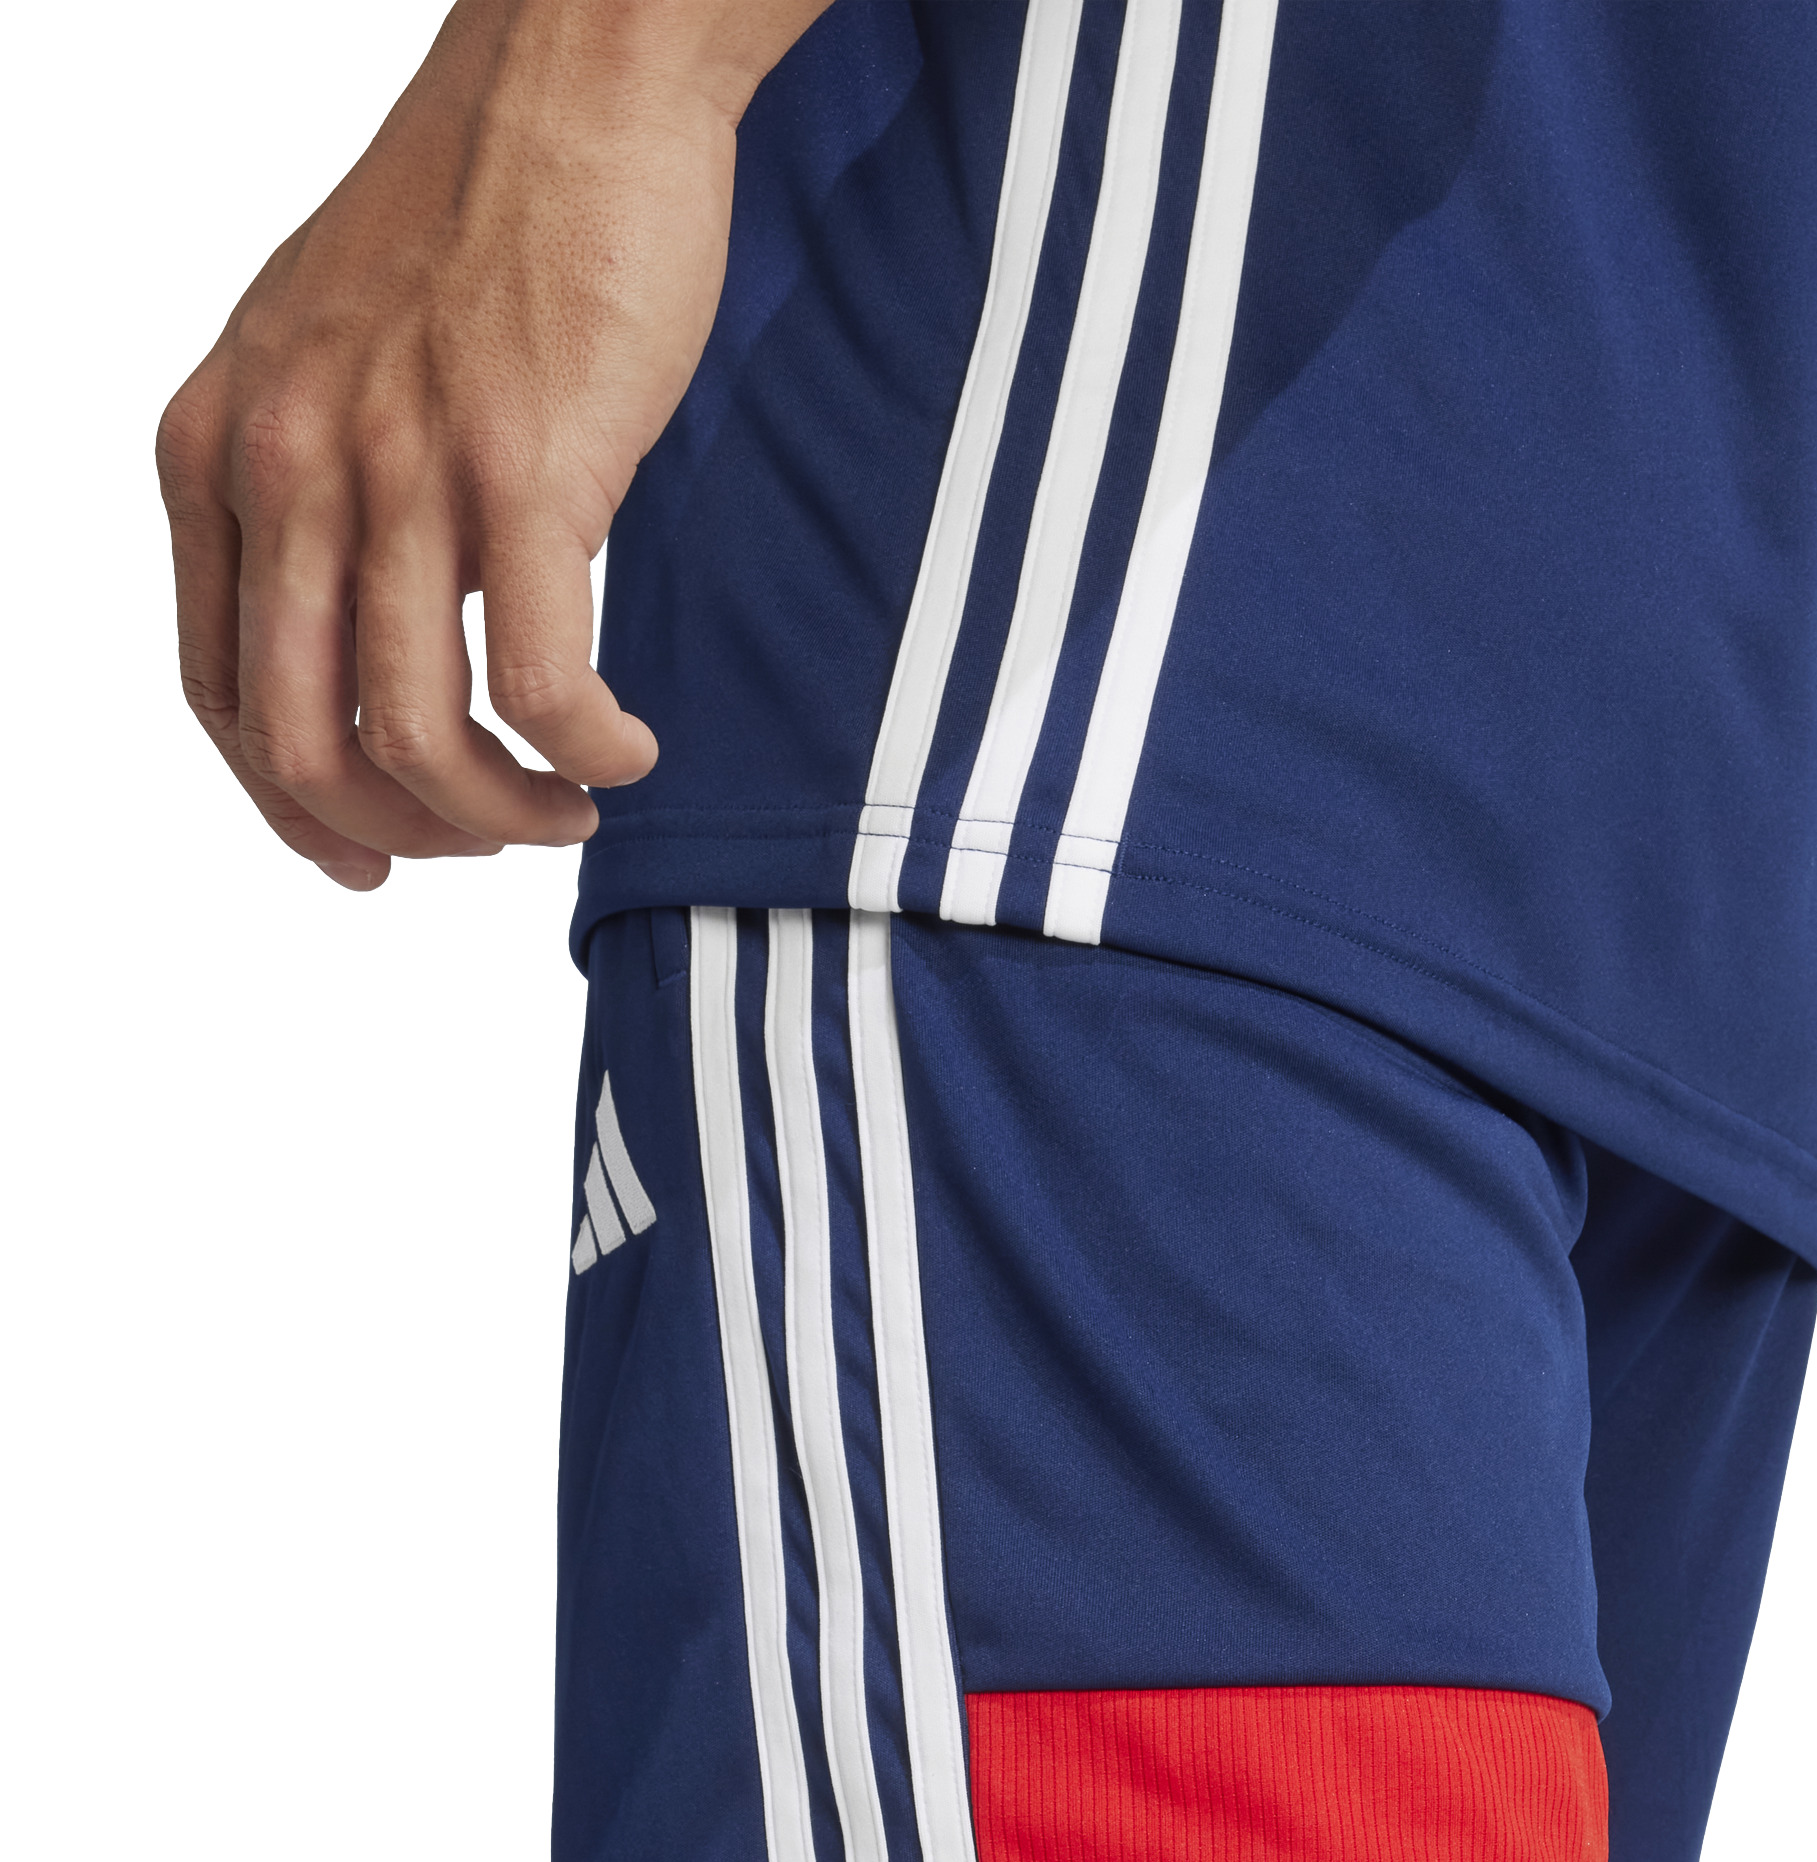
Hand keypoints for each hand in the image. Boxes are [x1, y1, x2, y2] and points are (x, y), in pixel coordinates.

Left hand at [158, 0, 827, 888]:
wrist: (576, 81)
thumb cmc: (479, 211)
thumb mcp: (333, 353)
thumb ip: (320, 481)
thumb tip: (376, 618)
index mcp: (221, 444)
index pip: (221, 696)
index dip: (294, 811)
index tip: (377, 857)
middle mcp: (286, 464)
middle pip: (306, 744)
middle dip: (406, 833)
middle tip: (494, 840)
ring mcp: (401, 469)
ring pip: (417, 735)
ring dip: (504, 815)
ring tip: (571, 809)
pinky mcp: (526, 468)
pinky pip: (542, 682)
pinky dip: (587, 751)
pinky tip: (627, 750)